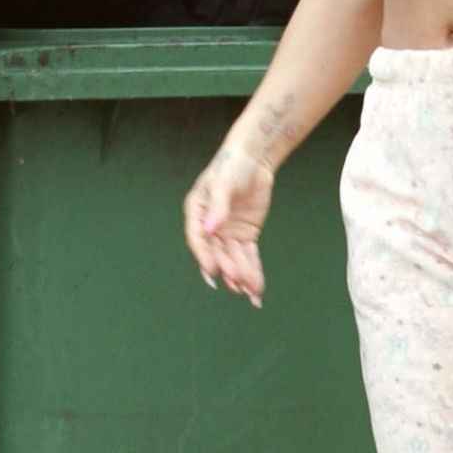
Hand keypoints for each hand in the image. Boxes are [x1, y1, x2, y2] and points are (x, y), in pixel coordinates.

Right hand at [183, 147, 273, 307]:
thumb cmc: (232, 165)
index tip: (213, 271)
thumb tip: (210, 228)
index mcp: (196, 212)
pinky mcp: (245, 235)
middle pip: (217, 252)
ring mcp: (227, 233)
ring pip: (234, 259)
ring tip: (251, 294)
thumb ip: (218, 206)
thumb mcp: (223, 183)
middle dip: (228, 269)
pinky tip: (256, 288)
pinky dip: (253, 271)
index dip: (204, 256)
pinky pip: (248, 256)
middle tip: (237, 283)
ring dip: (241, 276)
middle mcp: (210, 227)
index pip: (197, 238)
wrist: (254, 159)